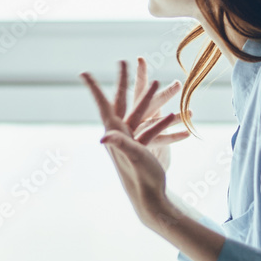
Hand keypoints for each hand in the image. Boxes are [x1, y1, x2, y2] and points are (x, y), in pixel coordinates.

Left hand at [80, 59, 190, 230]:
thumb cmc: (140, 179)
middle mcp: (119, 134)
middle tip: (123, 61)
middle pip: (120, 102)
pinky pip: (152, 130)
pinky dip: (162, 121)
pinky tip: (176, 114)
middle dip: (123, 81)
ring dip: (149, 98)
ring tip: (159, 82)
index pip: (103, 105)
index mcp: (114, 132)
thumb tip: (104, 135)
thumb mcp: (133, 157)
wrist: (149, 200)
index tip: (83, 72)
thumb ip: (120, 143)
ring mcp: (130, 141)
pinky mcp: (141, 149)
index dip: (94, 88)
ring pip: (140, 113)